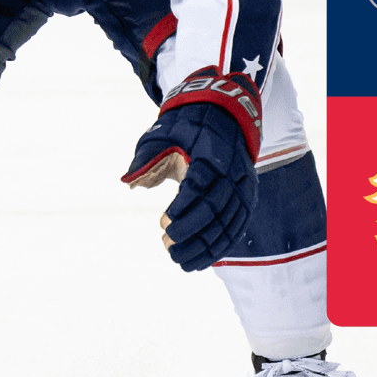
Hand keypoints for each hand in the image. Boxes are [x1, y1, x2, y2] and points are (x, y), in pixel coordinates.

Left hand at [123, 67, 262, 270]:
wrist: (225, 115)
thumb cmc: (188, 127)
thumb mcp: (164, 133)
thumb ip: (147, 157)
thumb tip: (129, 182)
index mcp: (211, 154)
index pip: (200, 186)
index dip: (182, 207)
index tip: (162, 222)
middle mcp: (232, 172)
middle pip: (216, 209)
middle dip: (191, 231)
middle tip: (167, 244)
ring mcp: (243, 187)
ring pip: (228, 223)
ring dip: (204, 246)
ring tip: (179, 259)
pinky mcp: (247, 198)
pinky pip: (236, 228)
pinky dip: (220, 247)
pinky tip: (201, 262)